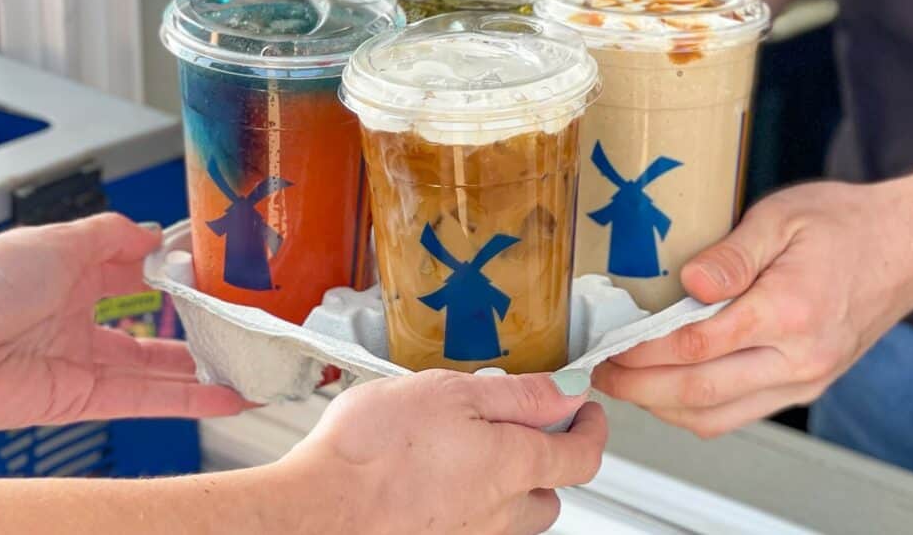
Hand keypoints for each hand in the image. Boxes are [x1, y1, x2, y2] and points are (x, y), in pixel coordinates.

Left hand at [0, 213, 250, 430]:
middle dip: (199, 332)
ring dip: (205, 373)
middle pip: (153, 329)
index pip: (136, 275)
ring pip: (158, 370)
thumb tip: (154, 233)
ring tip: (251, 371)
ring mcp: (82, 363)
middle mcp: (78, 320)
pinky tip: (227, 397)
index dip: (176, 276)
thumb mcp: (56, 240)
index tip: (217, 274)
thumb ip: (111, 235)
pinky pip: (146, 400)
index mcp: (68, 275)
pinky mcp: (82, 401)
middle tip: (245, 330)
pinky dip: (189, 401)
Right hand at [282, 369, 606, 534]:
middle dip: (545, 462)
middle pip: (549, 494)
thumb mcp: (451, 393)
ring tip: (465, 452)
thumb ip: (517, 394)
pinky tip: (431, 478)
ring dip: (506, 486)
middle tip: (518, 428)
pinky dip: (466, 502)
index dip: (592, 429)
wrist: (320, 509)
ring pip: (510, 516)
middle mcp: (501, 512)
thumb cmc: (374, 449)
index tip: (586, 411)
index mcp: (514, 465)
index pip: (582, 456)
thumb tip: (566, 391)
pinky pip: (472, 526)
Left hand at [593, 170, 912, 437]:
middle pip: (699, 390)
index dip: (642, 351)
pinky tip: (666, 390)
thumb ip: (732, 254)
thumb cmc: (844, 225)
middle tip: (600, 374)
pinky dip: (695, 410)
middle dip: (639, 387)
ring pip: (717, 415)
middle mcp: (799, 356)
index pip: (697, 344)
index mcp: (790, 310)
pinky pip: (739, 414)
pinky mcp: (804, 386)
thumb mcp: (782, 217)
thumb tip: (689, 283)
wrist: (906, 247)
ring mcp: (804, 379)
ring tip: (624, 384)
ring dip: (661, 407)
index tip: (608, 345)